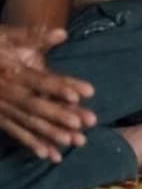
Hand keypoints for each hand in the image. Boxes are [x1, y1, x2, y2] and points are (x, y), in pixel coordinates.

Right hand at [0, 26, 95, 162]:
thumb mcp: (6, 37)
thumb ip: (33, 37)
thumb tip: (62, 32)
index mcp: (13, 71)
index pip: (41, 80)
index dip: (60, 87)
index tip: (83, 94)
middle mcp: (7, 91)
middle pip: (36, 105)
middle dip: (61, 115)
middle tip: (85, 123)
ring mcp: (2, 107)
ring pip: (28, 122)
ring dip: (51, 133)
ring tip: (75, 142)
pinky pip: (15, 133)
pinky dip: (31, 144)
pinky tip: (49, 155)